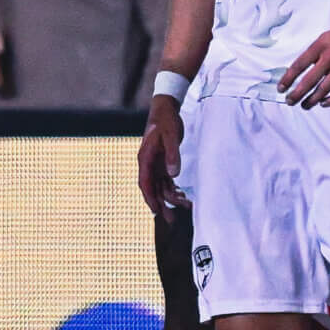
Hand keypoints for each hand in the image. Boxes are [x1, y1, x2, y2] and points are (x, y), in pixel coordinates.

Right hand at [137, 99, 185, 214]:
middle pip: (152, 188)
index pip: (145, 183)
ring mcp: (155, 163)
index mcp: (145, 158)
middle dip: (161, 204)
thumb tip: (173, 174)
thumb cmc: (165, 121)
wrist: (165, 109)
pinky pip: (166, 180)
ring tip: (185, 207)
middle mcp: (148, 164)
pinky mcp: (163, 161)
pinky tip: (183, 195)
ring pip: (160, 186)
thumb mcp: (171, 136)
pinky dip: (174, 188)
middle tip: (169, 220)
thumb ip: (172, 155)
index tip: (156, 211)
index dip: (150, 198)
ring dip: (170, 197)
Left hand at [283, 17, 329, 104]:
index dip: (287, 79)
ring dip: (312, 100)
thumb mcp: (322, 40)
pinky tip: (324, 103)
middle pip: (309, 80)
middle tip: (289, 101)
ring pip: (325, 88)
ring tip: (304, 105)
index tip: (281, 88)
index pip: (298, 65)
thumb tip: (296, 71)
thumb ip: (311, 55)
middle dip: (297, 94)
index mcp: (319, 47)